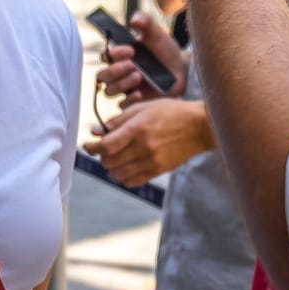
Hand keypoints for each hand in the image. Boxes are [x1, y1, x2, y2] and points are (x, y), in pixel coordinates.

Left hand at [83, 97, 213, 185]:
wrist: (200, 127)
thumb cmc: (172, 112)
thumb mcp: (145, 108)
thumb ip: (120, 120)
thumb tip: (99, 130)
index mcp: (138, 129)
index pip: (105, 145)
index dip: (92, 147)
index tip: (88, 144)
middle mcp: (143, 147)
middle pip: (109, 161)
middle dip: (102, 155)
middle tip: (104, 149)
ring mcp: (151, 161)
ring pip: (118, 174)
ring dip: (112, 167)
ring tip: (116, 158)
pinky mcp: (158, 171)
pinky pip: (132, 181)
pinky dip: (124, 176)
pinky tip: (127, 167)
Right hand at [94, 12, 185, 102]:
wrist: (181, 69)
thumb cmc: (165, 50)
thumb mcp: (157, 34)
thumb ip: (145, 22)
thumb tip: (133, 20)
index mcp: (119, 56)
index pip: (106, 56)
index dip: (114, 53)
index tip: (131, 49)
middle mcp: (118, 72)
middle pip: (103, 75)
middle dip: (115, 70)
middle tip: (132, 64)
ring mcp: (124, 88)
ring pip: (109, 90)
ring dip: (122, 83)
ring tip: (138, 76)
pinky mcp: (132, 101)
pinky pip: (122, 105)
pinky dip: (129, 100)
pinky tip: (140, 93)